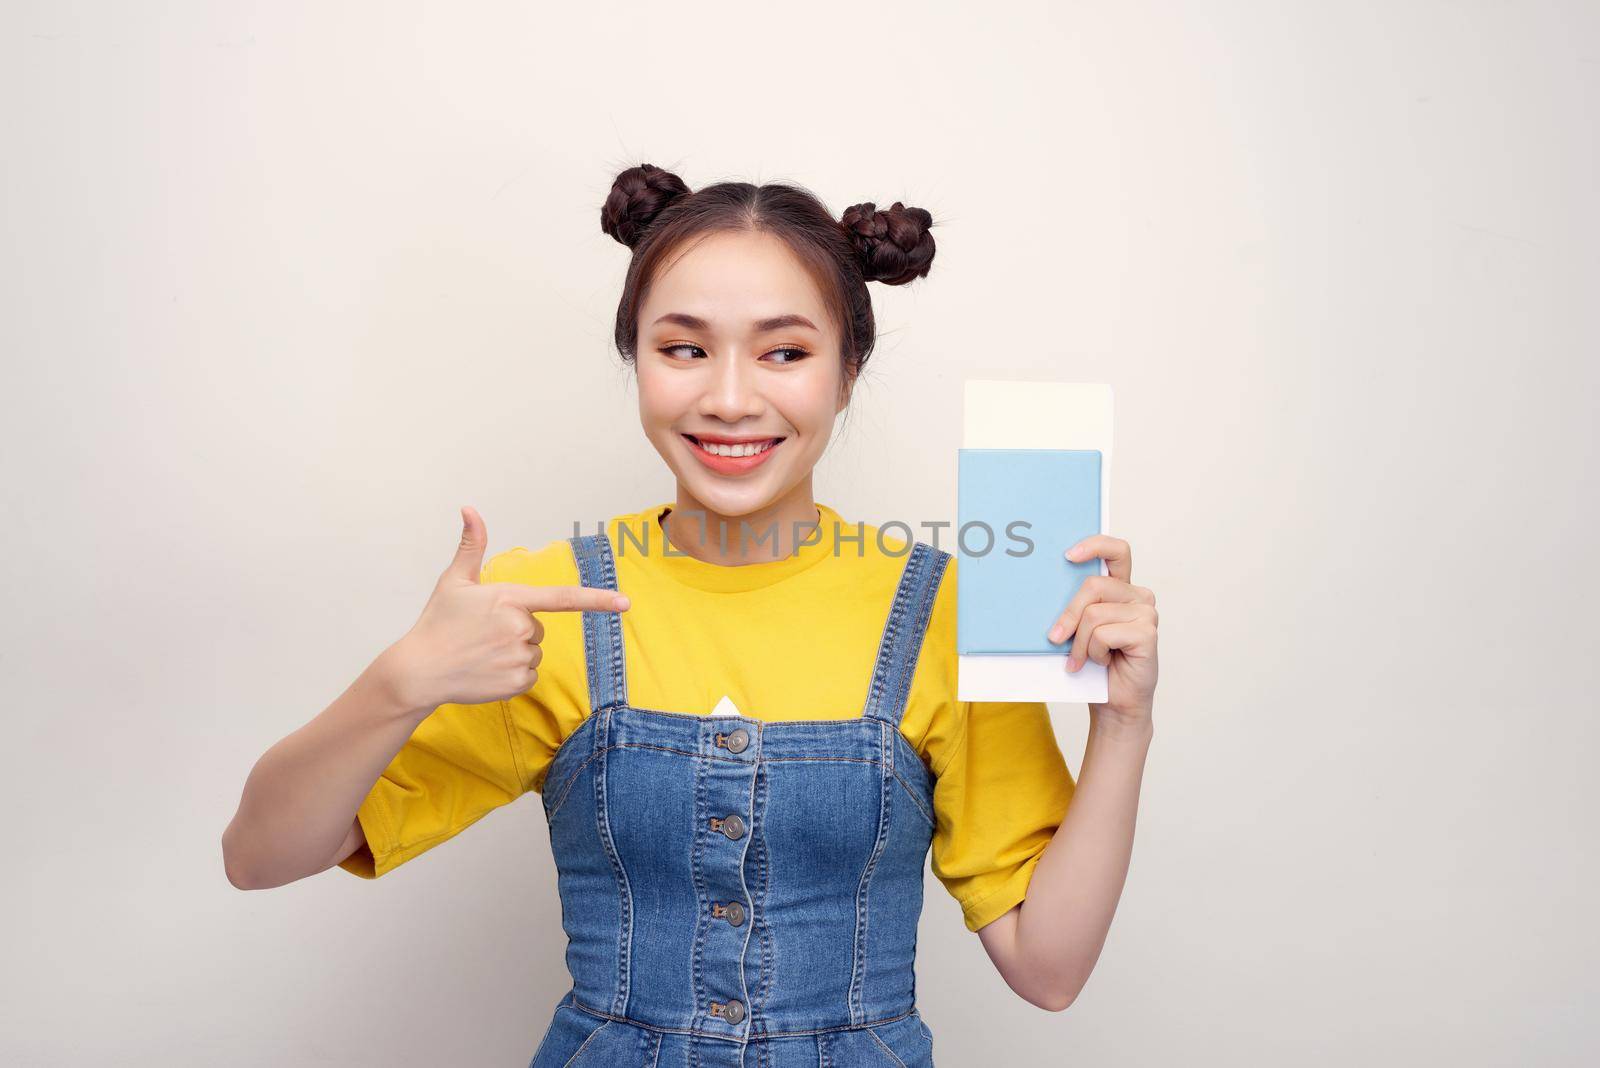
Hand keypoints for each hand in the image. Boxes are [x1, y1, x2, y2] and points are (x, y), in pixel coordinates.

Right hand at [384, 506, 629, 713]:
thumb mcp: (454, 581)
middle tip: (483, 634)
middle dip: (516, 630)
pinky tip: (486, 671)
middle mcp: (519, 627)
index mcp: (510, 598)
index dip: (597, 599)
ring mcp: (519, 657)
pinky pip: (528, 675)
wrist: (418, 671)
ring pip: (533, 652)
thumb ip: (471, 545)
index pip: (562, 597)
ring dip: (514, 653)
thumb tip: (469, 508)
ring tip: (482, 653)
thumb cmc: (437, 622)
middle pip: (538, 628)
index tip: (625, 602)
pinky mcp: (516, 683)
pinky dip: (511, 675)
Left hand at [1045, 534, 1158, 728]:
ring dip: (1080, 643)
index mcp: (1122, 589)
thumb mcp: (1079, 629)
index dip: (1094, 546)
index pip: (1116, 551)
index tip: (1068, 556)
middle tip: (1056, 638)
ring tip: (1084, 659)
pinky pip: (1103, 634)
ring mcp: (1146, 613)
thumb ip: (1075, 606)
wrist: (1114, 703)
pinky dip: (1094, 652)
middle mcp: (1138, 596)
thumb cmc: (1095, 666)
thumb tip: (1044, 589)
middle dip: (1068, 615)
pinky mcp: (1147, 632)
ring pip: (1094, 614)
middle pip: (1093, 586)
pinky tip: (1104, 662)